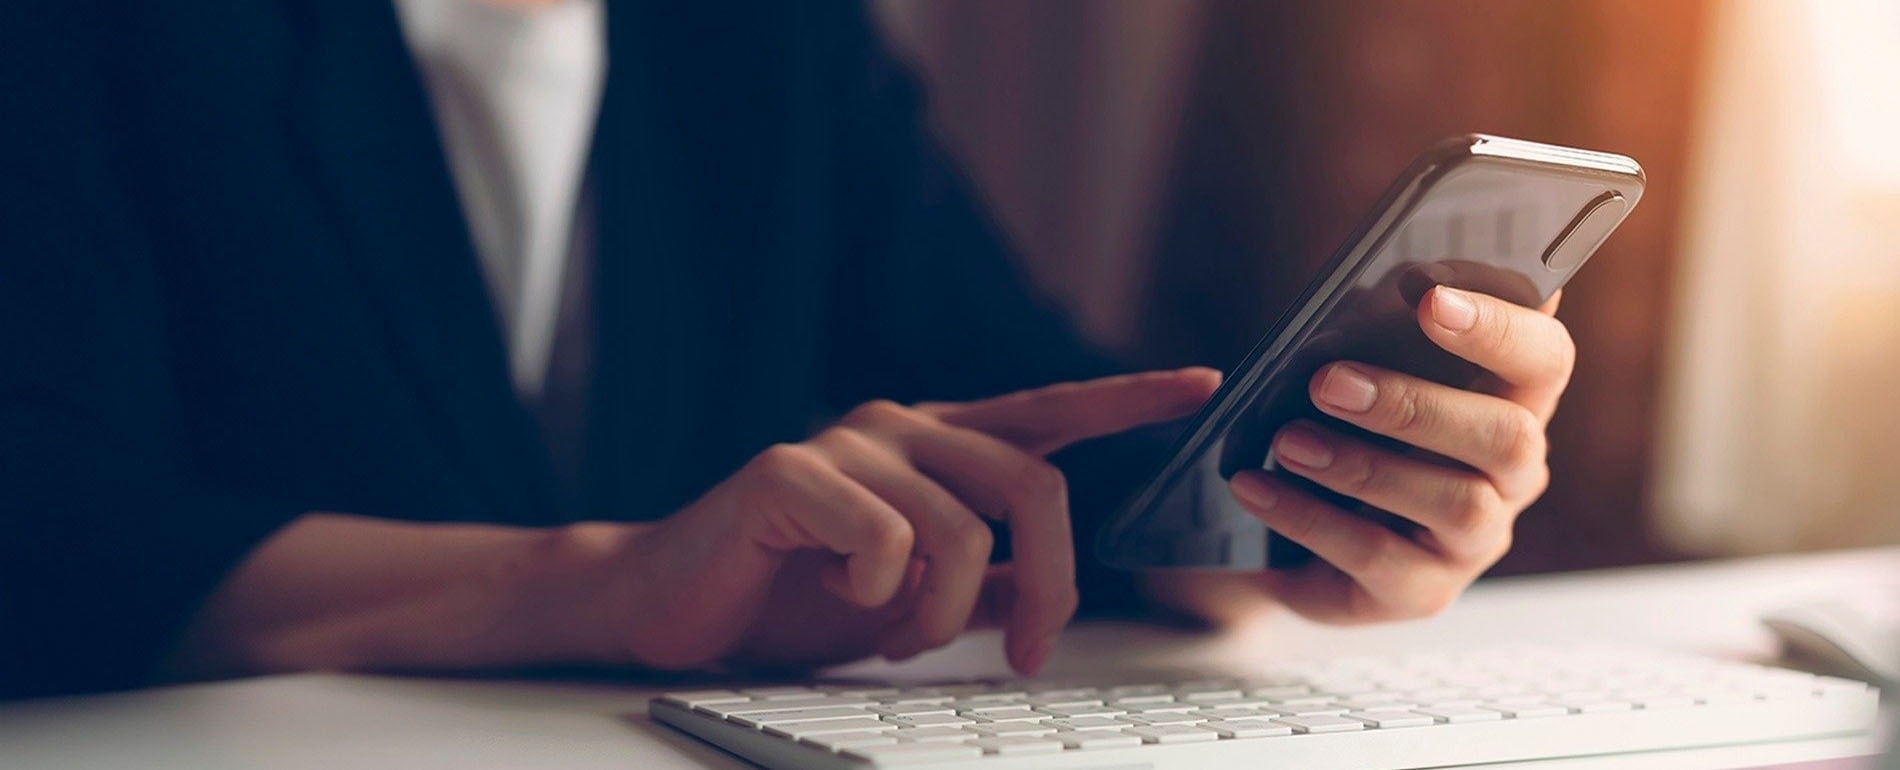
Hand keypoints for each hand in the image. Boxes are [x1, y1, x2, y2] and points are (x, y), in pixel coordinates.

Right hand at [603, 369, 1219, 674]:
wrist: (674, 607)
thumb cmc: (791, 596)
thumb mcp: (908, 599)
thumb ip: (978, 581)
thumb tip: (1039, 590)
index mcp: (937, 447)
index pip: (1049, 412)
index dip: (1128, 398)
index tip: (1203, 385)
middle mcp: (902, 426)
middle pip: (1032, 485)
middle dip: (1051, 581)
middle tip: (1024, 653)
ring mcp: (847, 441)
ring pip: (961, 527)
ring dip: (943, 611)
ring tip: (899, 633)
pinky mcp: (791, 471)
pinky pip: (885, 537)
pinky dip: (878, 594)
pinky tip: (839, 594)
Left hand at [1148, 287, 1572, 624]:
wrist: (1282, 528)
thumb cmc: (1335, 422)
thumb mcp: (1350, 362)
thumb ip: (1369, 324)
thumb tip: (1371, 292)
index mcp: (1512, 399)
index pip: (1545, 357)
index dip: (1499, 327)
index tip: (1429, 299)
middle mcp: (1513, 472)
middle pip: (1507, 436)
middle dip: (1415, 404)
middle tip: (1327, 381)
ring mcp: (1476, 539)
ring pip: (1453, 502)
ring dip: (1362, 465)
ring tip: (1287, 440)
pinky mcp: (1424, 591)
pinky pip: (1378, 557)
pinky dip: (1310, 516)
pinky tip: (1256, 486)